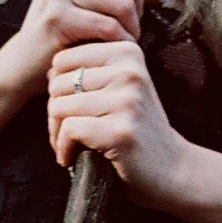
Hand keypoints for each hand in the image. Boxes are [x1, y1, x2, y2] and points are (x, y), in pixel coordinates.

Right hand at [1, 0, 161, 98]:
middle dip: (138, 8)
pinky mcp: (58, 15)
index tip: (128, 0)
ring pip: (125, 5)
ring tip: (120, 40)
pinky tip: (110, 50)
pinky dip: (118, 42)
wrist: (27, 61)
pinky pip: (110, 28)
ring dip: (131, 29)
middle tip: (127, 27)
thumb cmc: (68, 28)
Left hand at [46, 41, 194, 207]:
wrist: (172, 170)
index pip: (63, 59)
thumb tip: (49, 70)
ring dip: (56, 134)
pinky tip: (71, 159)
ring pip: (60, 107)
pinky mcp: (121, 131)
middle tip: (66, 134)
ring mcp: (127, 100)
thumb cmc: (138, 129)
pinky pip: (70, 130)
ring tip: (69, 147)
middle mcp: (130, 71)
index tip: (68, 111)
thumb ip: (91, 73)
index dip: (56, 87)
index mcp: (128, 52)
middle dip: (54, 113)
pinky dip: (63, 149)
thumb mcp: (121, 88)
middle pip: (58, 84)